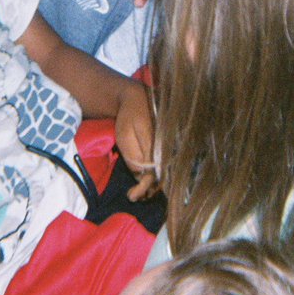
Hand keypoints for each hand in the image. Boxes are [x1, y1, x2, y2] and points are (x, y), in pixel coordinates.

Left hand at [114, 81, 158, 200]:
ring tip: (138, 192)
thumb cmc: (129, 116)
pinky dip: (155, 174)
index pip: (153, 175)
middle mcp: (166, 149)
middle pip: (161, 177)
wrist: (138, 97)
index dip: (143, 189)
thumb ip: (134, 157)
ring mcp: (168, 148)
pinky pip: (163, 164)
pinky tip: (145, 180)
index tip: (132, 196)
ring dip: (152, 184)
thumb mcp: (125, 136)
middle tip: (134, 197)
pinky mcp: (166, 147)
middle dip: (149, 190)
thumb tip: (141, 176)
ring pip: (163, 172)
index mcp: (157, 147)